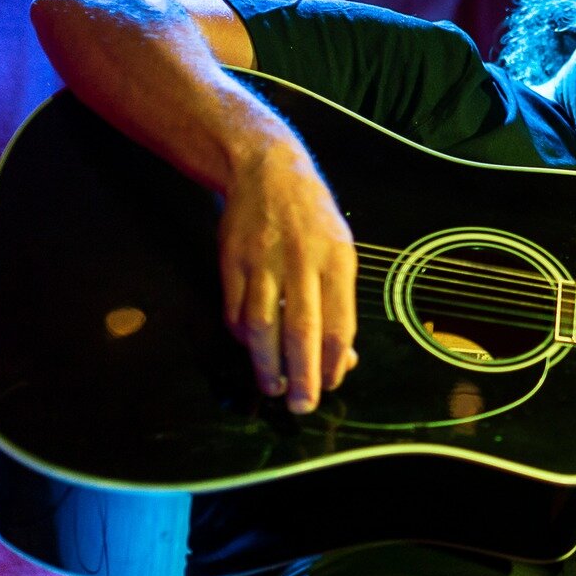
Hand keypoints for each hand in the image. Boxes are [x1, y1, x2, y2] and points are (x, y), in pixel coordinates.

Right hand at [218, 140, 357, 412]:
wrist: (267, 169)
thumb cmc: (312, 219)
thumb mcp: (341, 251)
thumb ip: (341, 303)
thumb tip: (342, 358)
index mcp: (337, 260)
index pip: (339, 322)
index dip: (333, 361)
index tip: (329, 385)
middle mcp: (302, 261)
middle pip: (301, 329)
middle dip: (302, 374)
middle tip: (302, 405)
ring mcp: (263, 260)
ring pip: (262, 324)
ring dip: (266, 363)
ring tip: (273, 387)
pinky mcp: (232, 260)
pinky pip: (235, 309)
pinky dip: (242, 337)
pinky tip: (251, 349)